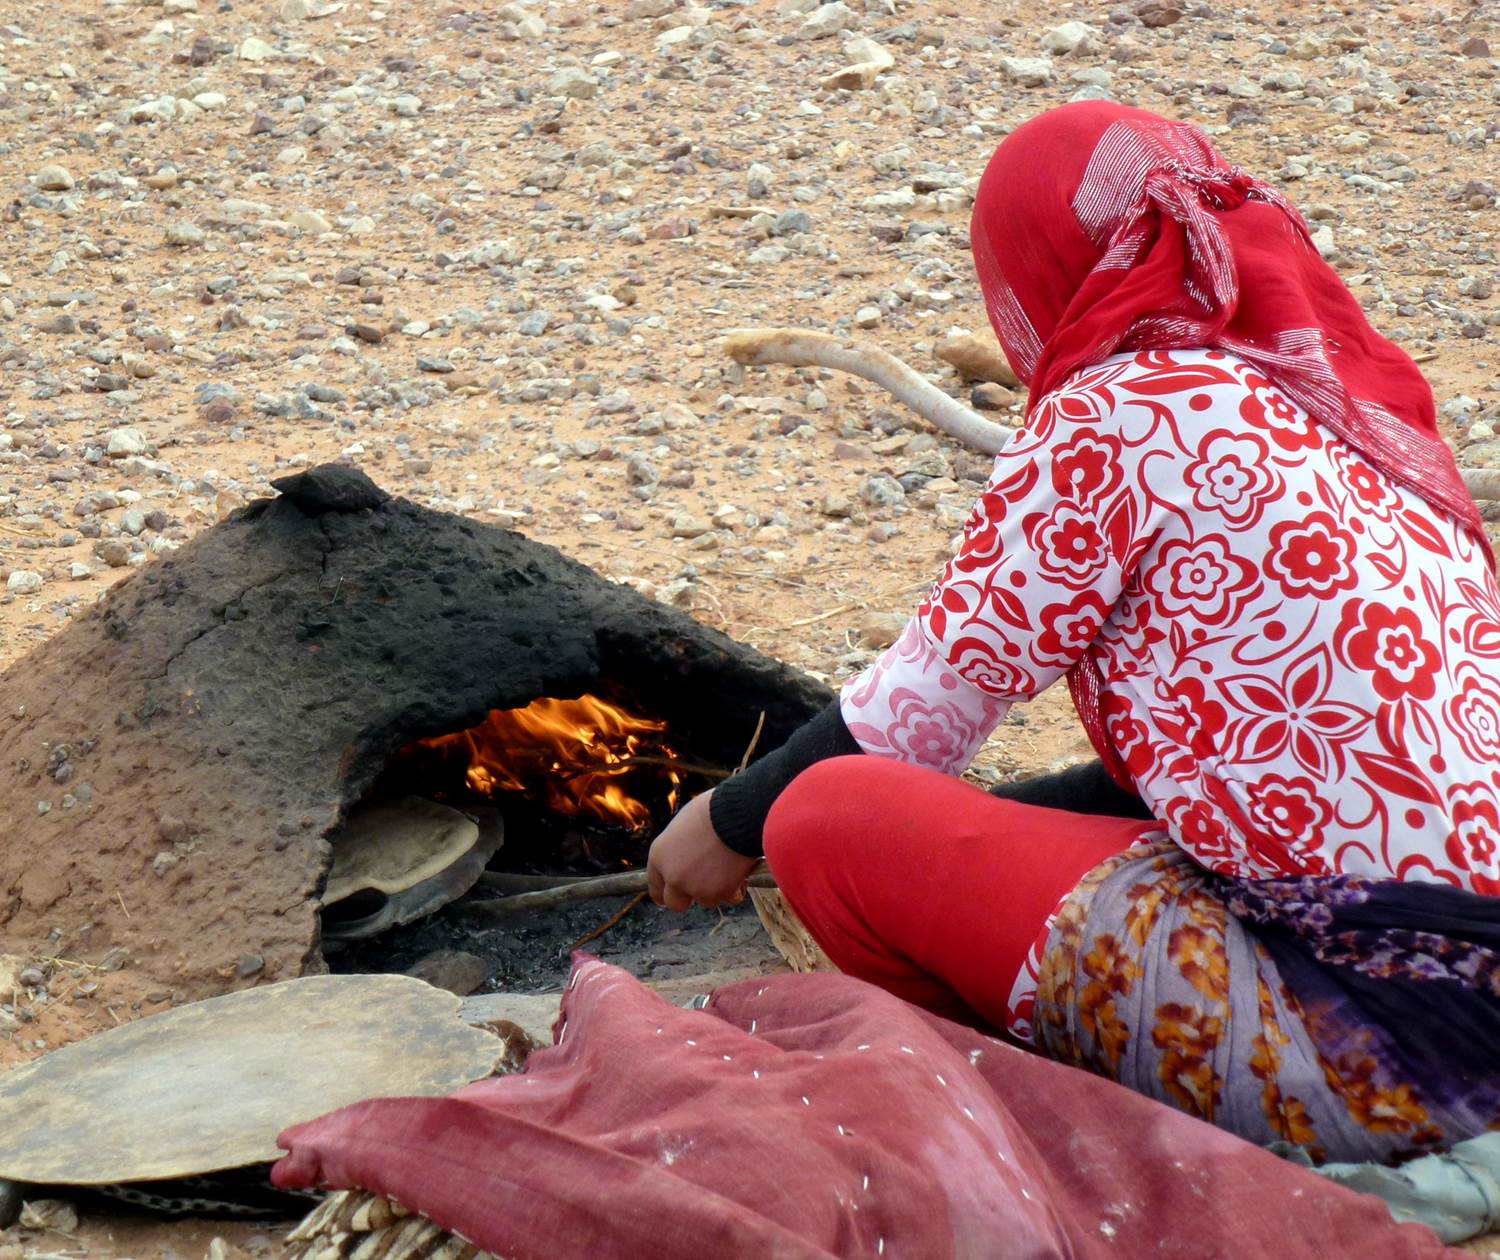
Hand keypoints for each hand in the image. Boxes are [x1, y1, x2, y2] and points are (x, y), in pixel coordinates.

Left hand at [647, 790, 757, 911]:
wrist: (737, 816)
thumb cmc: (712, 810)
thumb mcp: (683, 824)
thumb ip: (679, 847)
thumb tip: (688, 854)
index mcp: (659, 856)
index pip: (655, 886)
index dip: (665, 891)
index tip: (672, 894)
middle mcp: (673, 876)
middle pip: (675, 903)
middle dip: (688, 897)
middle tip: (703, 887)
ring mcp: (696, 888)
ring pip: (706, 900)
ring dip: (716, 890)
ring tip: (728, 867)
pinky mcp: (720, 893)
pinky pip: (730, 898)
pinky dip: (737, 888)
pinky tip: (742, 871)